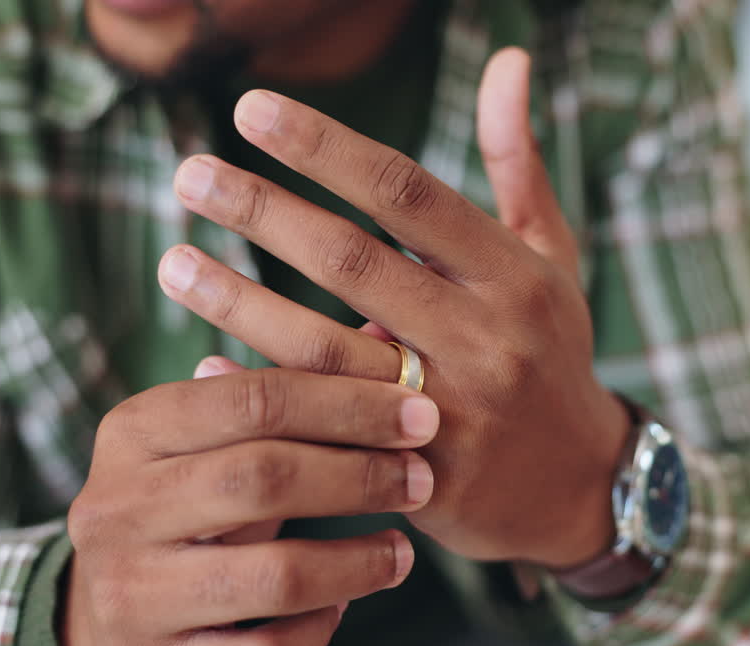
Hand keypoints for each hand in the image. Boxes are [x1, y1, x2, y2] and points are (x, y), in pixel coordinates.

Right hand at [63, 363, 438, 645]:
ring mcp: (127, 598)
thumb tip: (389, 336)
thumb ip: (285, 398)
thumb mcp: (212, 446)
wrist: (106, 623)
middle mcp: (115, 511)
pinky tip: (341, 605)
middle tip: (422, 480)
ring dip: (358, 562)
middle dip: (360, 476)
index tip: (420, 416)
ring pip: (275, 575)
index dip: (349, 404)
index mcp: (133, 433)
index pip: (253, 399)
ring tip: (403, 552)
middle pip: (263, 478)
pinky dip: (320, 630)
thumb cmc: (188, 511)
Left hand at [162, 48, 628, 567]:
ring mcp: (452, 409)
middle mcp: (486, 336)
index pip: (410, 193)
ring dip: (240, 301)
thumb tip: (507, 59)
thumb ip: (516, 162)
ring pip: (324, 349)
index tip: (251, 109)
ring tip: (172, 262)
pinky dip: (262, 393)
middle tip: (188, 173)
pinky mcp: (421, 474)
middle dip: (263, 211)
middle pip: (354, 260)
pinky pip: (322, 430)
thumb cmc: (549, 349)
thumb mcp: (550, 256)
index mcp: (514, 275)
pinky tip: (204, 366)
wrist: (577, 481)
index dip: (327, 148)